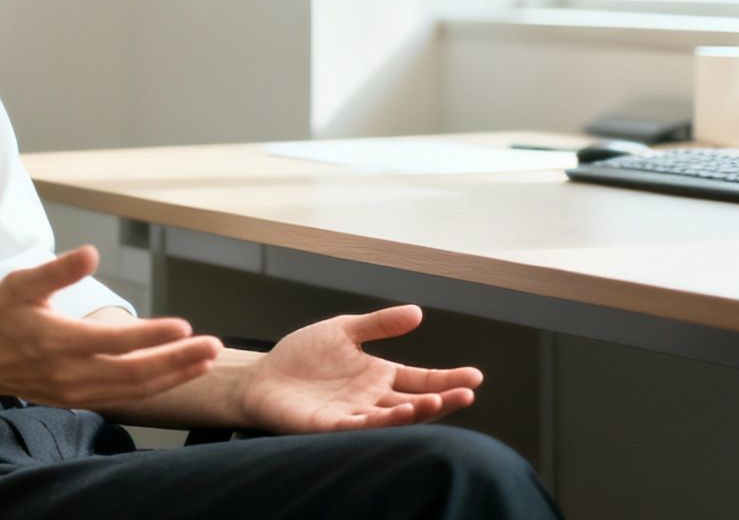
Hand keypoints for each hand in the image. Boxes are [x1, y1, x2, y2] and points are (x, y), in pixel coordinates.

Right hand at [0, 246, 221, 406]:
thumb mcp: (21, 283)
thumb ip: (58, 270)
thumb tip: (91, 252)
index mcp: (58, 341)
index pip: (115, 341)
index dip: (152, 336)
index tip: (184, 326)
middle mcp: (70, 372)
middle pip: (135, 373)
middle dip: (178, 361)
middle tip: (214, 347)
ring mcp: (74, 391)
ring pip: (133, 390)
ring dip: (172, 376)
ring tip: (204, 360)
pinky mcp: (75, 399)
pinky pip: (122, 397)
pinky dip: (152, 388)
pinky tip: (173, 375)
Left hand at [238, 305, 480, 432]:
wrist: (263, 376)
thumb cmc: (302, 356)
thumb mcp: (343, 330)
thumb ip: (379, 324)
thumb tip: (417, 312)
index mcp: (379, 375)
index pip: (421, 379)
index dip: (447, 379)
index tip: (475, 377)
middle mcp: (373, 398)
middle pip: (415, 401)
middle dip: (443, 399)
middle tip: (467, 393)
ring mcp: (355, 413)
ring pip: (393, 417)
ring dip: (416, 412)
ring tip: (439, 402)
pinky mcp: (331, 425)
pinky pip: (361, 426)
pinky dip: (381, 421)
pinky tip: (400, 414)